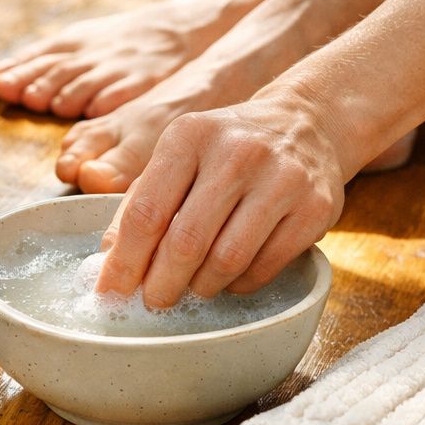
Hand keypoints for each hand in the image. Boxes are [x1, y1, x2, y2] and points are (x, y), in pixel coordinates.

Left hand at [94, 94, 346, 303]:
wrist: (305, 123)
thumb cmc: (228, 147)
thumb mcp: (180, 154)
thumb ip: (142, 200)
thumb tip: (110, 258)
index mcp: (190, 136)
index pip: (147, 212)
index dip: (125, 260)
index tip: (111, 291)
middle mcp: (237, 153)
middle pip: (186, 242)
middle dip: (162, 283)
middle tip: (153, 302)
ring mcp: (281, 179)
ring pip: (227, 260)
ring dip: (202, 286)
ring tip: (193, 287)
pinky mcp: (314, 207)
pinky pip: (265, 266)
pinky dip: (239, 283)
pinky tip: (229, 278)